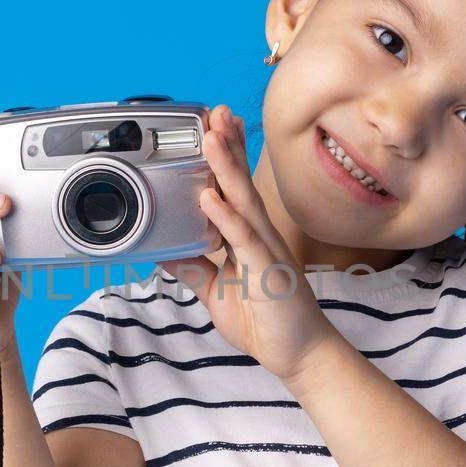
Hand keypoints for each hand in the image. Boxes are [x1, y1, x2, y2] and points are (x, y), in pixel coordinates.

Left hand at [158, 104, 338, 380]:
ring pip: (244, 202)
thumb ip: (194, 269)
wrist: (299, 355)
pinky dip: (225, 217)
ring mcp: (266, 251)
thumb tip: (166, 251)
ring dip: (226, 168)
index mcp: (249, 238)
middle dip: (228, 145)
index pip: (235, 189)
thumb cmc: (266, 322)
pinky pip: (243, 240)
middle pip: (241, 183)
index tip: (212, 126)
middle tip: (214, 111)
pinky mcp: (268, 272)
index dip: (225, 156)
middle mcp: (259, 236)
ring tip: (210, 137)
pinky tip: (209, 197)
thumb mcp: (216, 292)